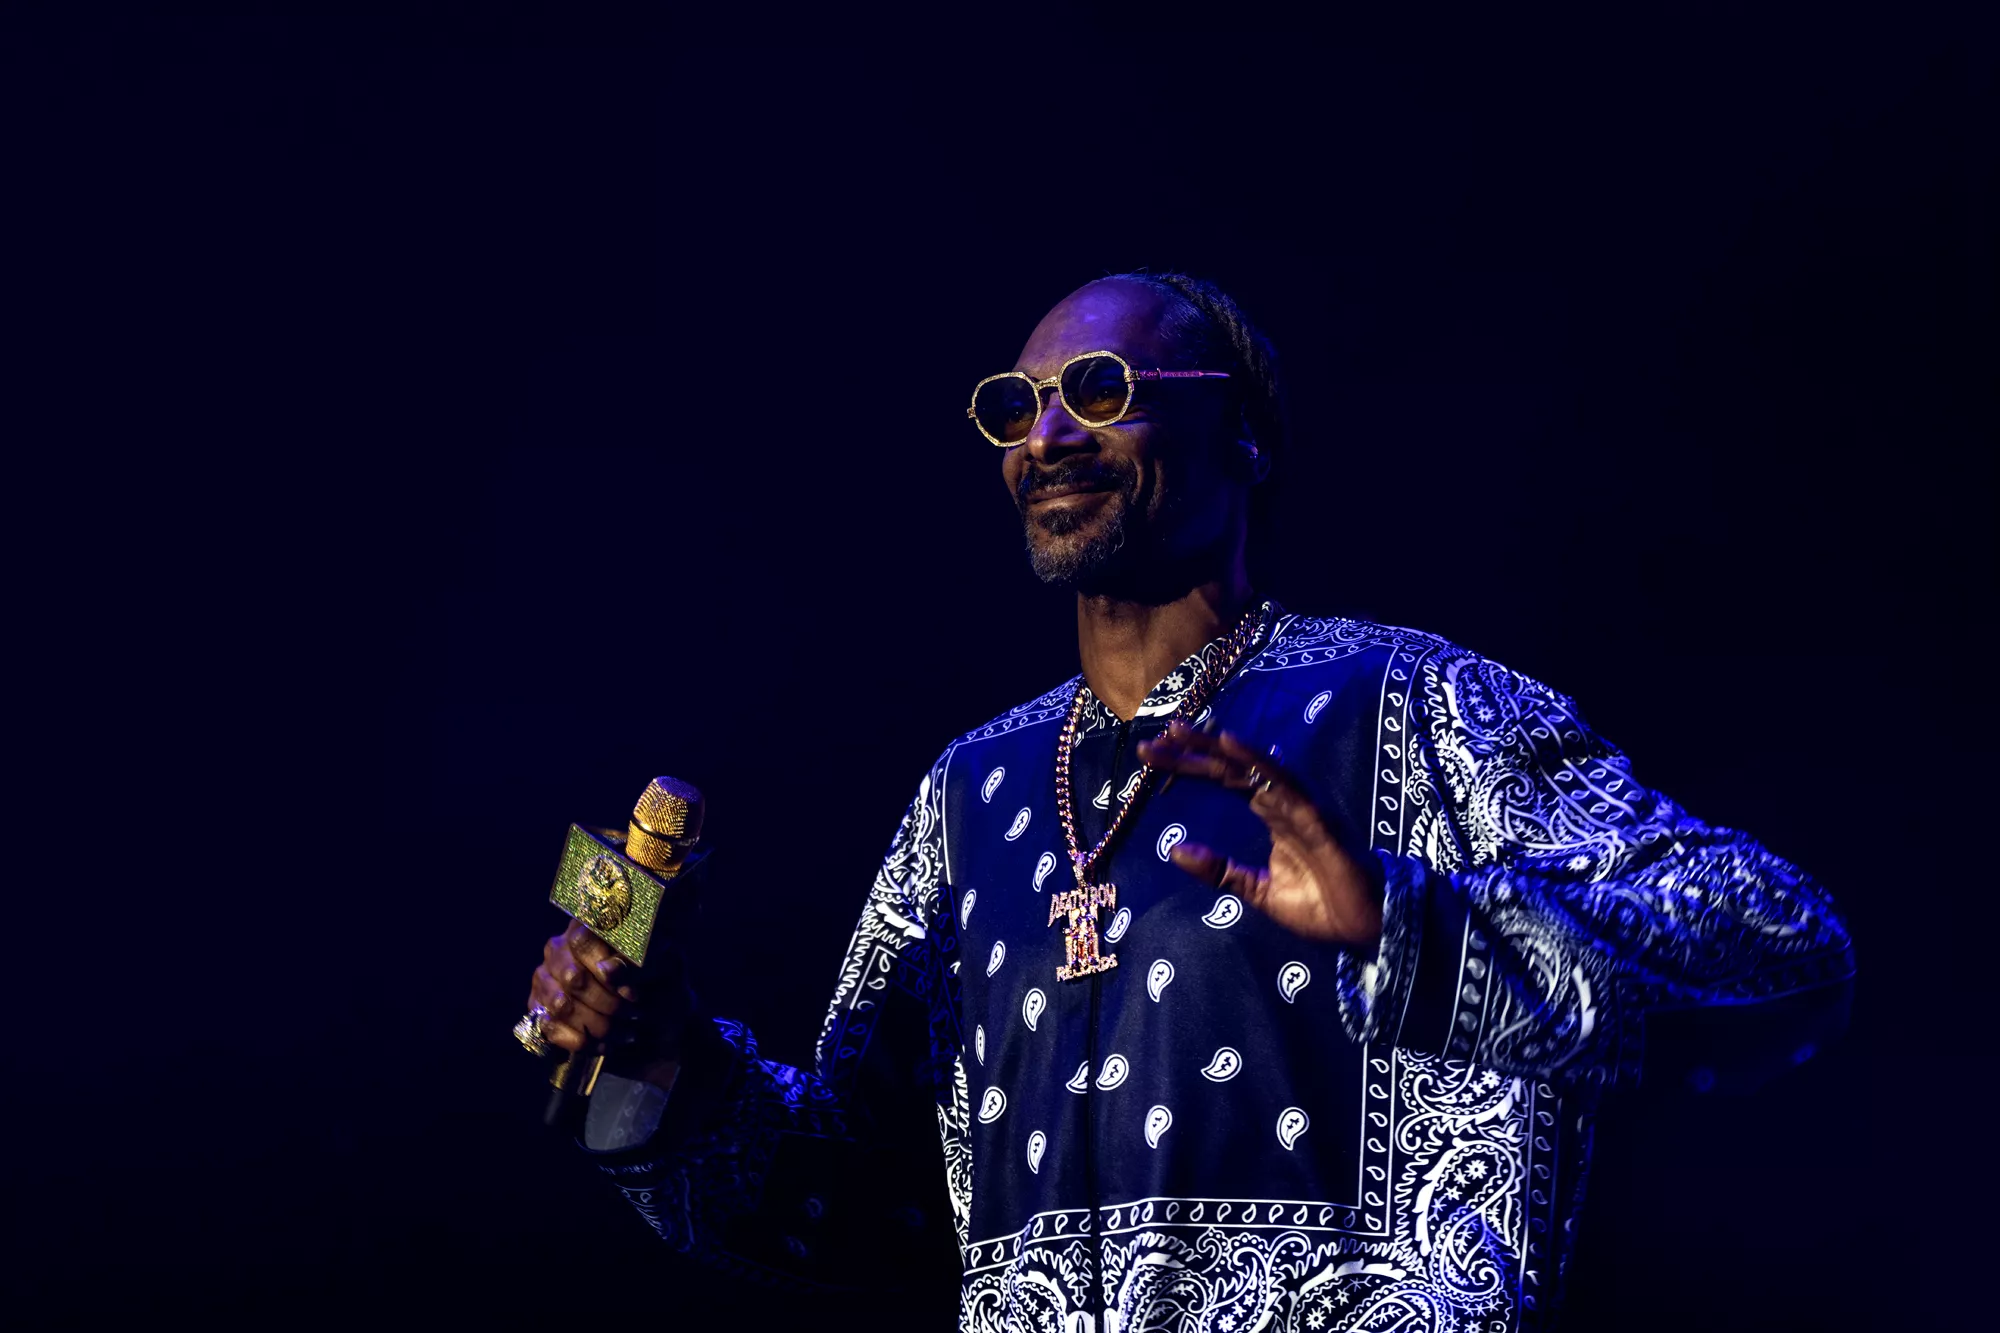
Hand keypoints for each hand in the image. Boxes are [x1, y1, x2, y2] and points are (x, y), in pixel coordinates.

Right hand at [527, 920, 693, 1090]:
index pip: (583, 942)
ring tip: (625, 1032)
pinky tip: (605, 1045)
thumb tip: (608, 969)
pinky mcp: (540, 1009)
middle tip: (635, 1015)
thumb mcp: (663, 968)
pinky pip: (550, 1028)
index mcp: (591, 927)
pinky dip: (581, 1042)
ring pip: (562, 1005)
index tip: (634, 994)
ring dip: (598, 1025)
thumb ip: (637, 965)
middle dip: (608, 1004)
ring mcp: (546, 979)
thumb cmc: (661, 982)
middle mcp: (561, 948)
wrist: (661, 1016)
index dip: (607, 970)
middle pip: (573, 977)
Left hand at [1137, 721, 1383, 947]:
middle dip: (1194, 750)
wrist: (1366, 928)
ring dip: (1218, 747)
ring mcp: (1300, 807)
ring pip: (1253, 767)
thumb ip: (1220, 871)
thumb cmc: (1320, 906)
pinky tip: (1232, 743)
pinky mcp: (1316, 819)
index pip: (1225, 779)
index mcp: (1271, 814)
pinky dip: (1259, 761)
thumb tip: (1173, 850)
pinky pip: (1284, 785)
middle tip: (1154, 736)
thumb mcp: (1257, 891)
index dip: (1190, 765)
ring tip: (1183, 731)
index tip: (1151, 754)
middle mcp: (1283, 802)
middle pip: (1233, 767)